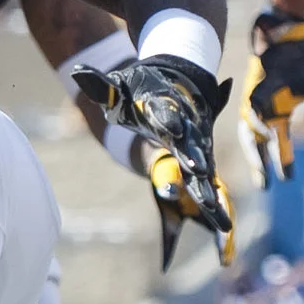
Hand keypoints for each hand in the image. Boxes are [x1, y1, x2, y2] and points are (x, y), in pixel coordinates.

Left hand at [72, 56, 234, 269]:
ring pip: (203, 173)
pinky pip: (207, 188)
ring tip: (215, 211)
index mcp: (165, 109)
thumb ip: (102, 87)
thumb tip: (80, 74)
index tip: (173, 129)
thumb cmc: (142, 91)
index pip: (166, 114)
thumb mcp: (119, 90)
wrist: (176, 83)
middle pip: (190, 147)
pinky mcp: (200, 165)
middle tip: (200, 172)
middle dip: (195, 160)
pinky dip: (215, 207)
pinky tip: (223, 229)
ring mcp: (196, 149)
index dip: (168, 120)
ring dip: (208, 191)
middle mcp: (186, 130)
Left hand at [239, 8, 303, 184]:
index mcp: (278, 114)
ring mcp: (254, 96)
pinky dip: (254, 114)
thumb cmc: (302, 64)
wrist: (288, 35)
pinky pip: (251, 101)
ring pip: (248, 124)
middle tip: (264, 185)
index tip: (288, 180)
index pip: (278, 143)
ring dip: (255, 141)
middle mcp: (263, 110)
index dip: (282, 161)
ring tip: (261, 161)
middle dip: (259, 162)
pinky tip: (260, 124)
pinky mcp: (252, 81)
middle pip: (256, 141)